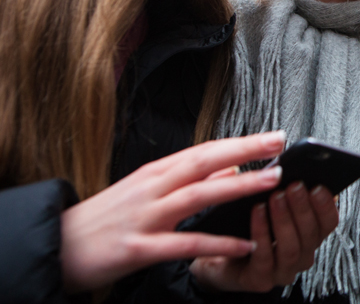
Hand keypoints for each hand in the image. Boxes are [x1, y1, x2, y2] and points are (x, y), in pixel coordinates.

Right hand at [60, 132, 287, 292]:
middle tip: (279, 143)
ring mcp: (145, 217)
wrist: (55, 248)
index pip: (204, 150)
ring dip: (239, 187)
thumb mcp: (145, 192)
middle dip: (245, 150)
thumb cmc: (103, 220)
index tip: (272, 137)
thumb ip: (186, 181)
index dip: (240, 142)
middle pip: (205, 161)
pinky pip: (185, 244)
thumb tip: (228, 171)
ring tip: (271, 182)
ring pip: (199, 195)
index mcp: (155, 172)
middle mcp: (152, 188)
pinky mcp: (138, 248)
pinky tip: (243, 245)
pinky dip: (217, 244)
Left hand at [190, 182, 338, 291]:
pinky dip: (262, 233)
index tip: (318, 185)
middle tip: (294, 186)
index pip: (328, 222)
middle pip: (311, 234)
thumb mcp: (265, 201)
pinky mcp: (260, 280)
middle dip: (303, 208)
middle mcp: (301, 254)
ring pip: (291, 248)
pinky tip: (257, 213)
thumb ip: (280, 186)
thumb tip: (284, 166)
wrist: (215, 252)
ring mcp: (282, 270)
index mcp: (308, 235)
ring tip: (275, 197)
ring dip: (284, 220)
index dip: (325, 205)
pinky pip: (264, 257)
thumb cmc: (243, 224)